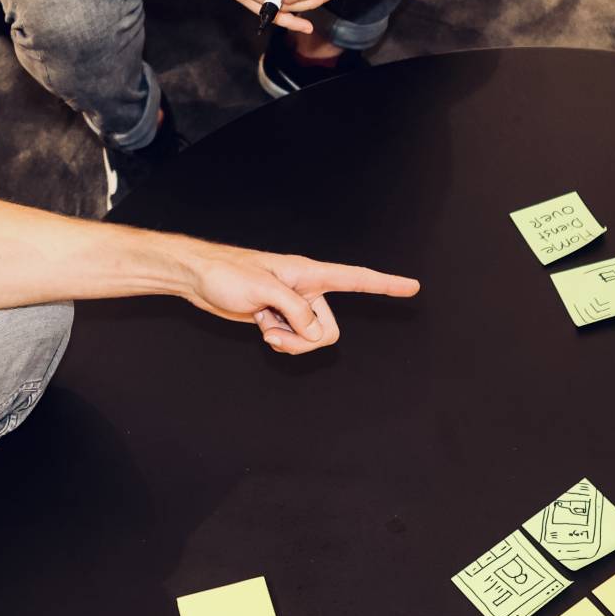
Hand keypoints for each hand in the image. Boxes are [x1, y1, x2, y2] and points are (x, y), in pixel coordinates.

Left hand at [183, 243, 421, 354]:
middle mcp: (308, 290)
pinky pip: (294, 342)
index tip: (412, 287)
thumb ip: (295, 311)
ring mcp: (295, 307)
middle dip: (305, 338)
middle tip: (276, 327)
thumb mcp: (263, 289)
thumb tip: (315, 333)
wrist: (201, 279)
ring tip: (264, 324)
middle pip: (329, 328)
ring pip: (312, 339)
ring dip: (288, 341)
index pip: (356, 278)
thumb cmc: (228, 273)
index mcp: (309, 274)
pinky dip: (278, 341)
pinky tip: (261, 325)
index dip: (386, 284)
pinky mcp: (281, 319)